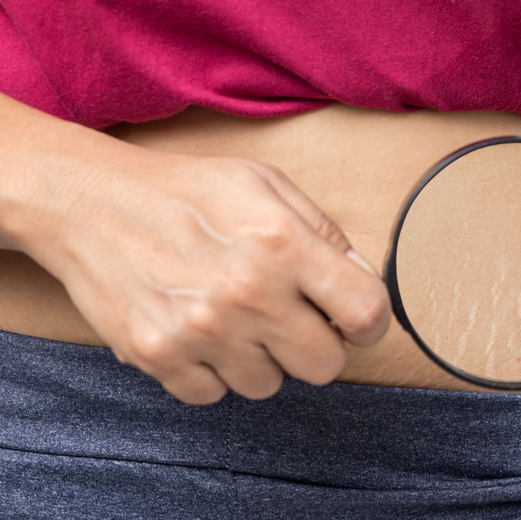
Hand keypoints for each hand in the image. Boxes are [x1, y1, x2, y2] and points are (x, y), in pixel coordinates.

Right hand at [18, 143, 389, 404]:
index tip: (358, 320)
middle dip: (317, 345)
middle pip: (325, 365)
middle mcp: (246, 293)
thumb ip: (324, 233)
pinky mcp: (159, 357)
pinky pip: (214, 394)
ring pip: (269, 385)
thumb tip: (362, 279)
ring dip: (261, 359)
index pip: (366, 312)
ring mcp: (200, 331)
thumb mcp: (266, 185)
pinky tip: (200, 331)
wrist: (89, 201)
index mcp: (282, 244)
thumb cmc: (186, 191)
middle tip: (291, 318)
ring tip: (235, 317)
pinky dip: (212, 370)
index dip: (371, 322)